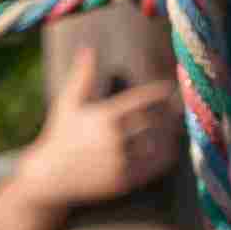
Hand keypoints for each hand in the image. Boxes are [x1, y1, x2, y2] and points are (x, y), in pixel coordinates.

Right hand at [20, 48, 184, 207]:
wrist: (50, 177)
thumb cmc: (60, 135)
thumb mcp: (68, 103)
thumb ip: (82, 76)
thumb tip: (88, 48)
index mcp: (105, 117)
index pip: (142, 100)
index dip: (160, 93)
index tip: (170, 88)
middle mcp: (115, 139)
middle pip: (154, 122)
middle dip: (168, 114)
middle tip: (180, 107)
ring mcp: (120, 161)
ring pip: (158, 145)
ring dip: (171, 135)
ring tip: (178, 127)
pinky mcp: (124, 181)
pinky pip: (154, 167)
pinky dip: (166, 156)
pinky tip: (171, 148)